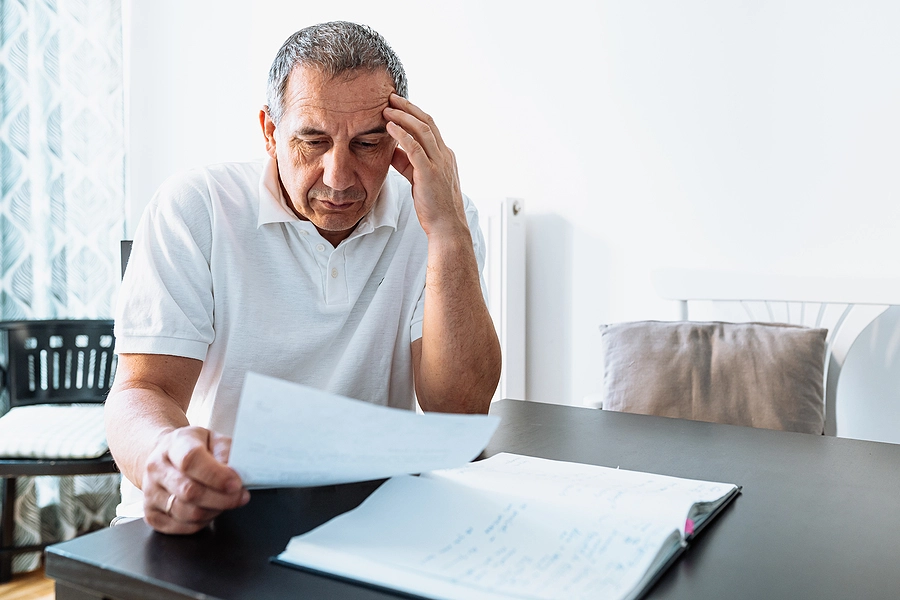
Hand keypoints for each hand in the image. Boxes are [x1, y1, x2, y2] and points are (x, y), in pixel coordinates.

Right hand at [142, 426, 249, 533]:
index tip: (236, 484)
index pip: (191, 460)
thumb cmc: (195, 448)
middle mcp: (156, 468)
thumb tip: (235, 473)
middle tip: (240, 496)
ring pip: (186, 512)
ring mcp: (150, 492)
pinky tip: (209, 510)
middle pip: (189, 491)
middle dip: (222, 498)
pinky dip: (201, 523)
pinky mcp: (150, 514)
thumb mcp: (214, 439)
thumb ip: (227, 452)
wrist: (166, 456)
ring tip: (225, 502)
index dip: (216, 475)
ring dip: (214, 511)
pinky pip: (180, 527)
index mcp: (174, 444)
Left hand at [384, 94, 469, 238]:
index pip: (429, 127)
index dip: (413, 113)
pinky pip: (415, 148)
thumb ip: (407, 163)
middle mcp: (444, 155)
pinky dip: (402, 134)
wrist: (446, 226)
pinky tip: (389, 127)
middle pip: (427, 122)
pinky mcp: (430, 173)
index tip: (397, 104)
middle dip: (408, 107)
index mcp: (444, 155)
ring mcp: (439, 163)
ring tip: (387, 109)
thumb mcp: (418, 179)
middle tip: (391, 97)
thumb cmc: (433, 206)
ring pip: (422, 130)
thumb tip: (391, 149)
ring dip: (403, 116)